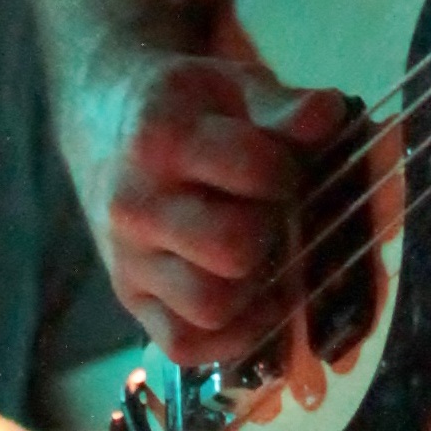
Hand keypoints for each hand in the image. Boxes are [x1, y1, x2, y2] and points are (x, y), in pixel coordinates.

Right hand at [85, 45, 347, 367]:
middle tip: (269, 215)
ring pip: (209, 308)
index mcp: (163, 139)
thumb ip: (282, 105)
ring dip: (253, 290)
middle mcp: (136, 205)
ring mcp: (127, 258)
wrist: (101, 123)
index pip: (257, 172)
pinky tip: (247, 302)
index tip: (284, 168)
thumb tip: (330, 114)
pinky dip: (227, 337)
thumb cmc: (184, 108)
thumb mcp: (229, 86)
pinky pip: (184, 344)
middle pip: (234, 248)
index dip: (289, 172)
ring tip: (257, 258)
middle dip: (270, 232)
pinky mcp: (127, 298)